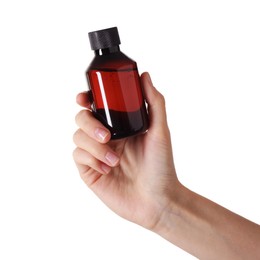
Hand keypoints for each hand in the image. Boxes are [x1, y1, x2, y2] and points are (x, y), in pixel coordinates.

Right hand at [73, 72, 179, 229]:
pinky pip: (78, 156)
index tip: (84, 98)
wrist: (157, 200)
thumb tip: (145, 75)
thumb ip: (154, 102)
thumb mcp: (160, 131)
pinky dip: (92, 159)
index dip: (85, 99)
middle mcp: (106, 137)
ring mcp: (96, 154)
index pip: (96, 106)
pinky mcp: (89, 170)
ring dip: (94, 146)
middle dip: (89, 124)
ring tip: (114, 159)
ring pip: (78, 137)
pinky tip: (108, 168)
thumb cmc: (161, 166)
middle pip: (82, 119)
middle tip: (107, 136)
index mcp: (120, 126)